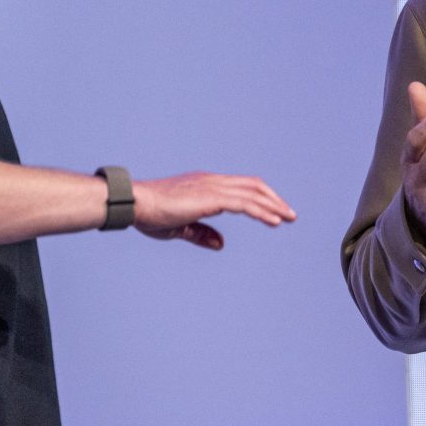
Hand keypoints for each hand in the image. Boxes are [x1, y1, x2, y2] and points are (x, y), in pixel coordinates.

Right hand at [131, 172, 295, 249]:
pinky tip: (274, 222)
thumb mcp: (181, 227)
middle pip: (253, 185)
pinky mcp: (212, 198)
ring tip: (289, 218)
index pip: (241, 186)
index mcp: (205, 184)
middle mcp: (212, 181)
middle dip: (273, 199)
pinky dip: (262, 212)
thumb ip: (202, 234)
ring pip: (253, 193)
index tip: (274, 210)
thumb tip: (221, 244)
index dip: (260, 196)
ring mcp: (213, 187)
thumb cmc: (151, 214)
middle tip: (290, 214)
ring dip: (274, 205)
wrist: (136, 203)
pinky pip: (245, 204)